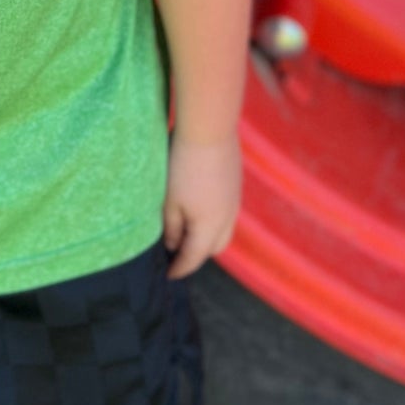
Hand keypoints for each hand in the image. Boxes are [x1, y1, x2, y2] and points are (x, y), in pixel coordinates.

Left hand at [162, 133, 241, 279]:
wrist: (209, 129)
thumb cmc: (183, 165)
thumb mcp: (169, 200)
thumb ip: (171, 227)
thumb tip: (173, 245)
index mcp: (209, 228)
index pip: (194, 259)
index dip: (179, 269)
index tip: (167, 275)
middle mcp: (228, 219)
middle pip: (215, 249)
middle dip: (197, 255)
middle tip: (177, 251)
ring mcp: (235, 201)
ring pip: (224, 231)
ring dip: (208, 236)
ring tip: (188, 229)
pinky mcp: (236, 184)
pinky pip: (228, 213)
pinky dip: (215, 219)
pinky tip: (200, 205)